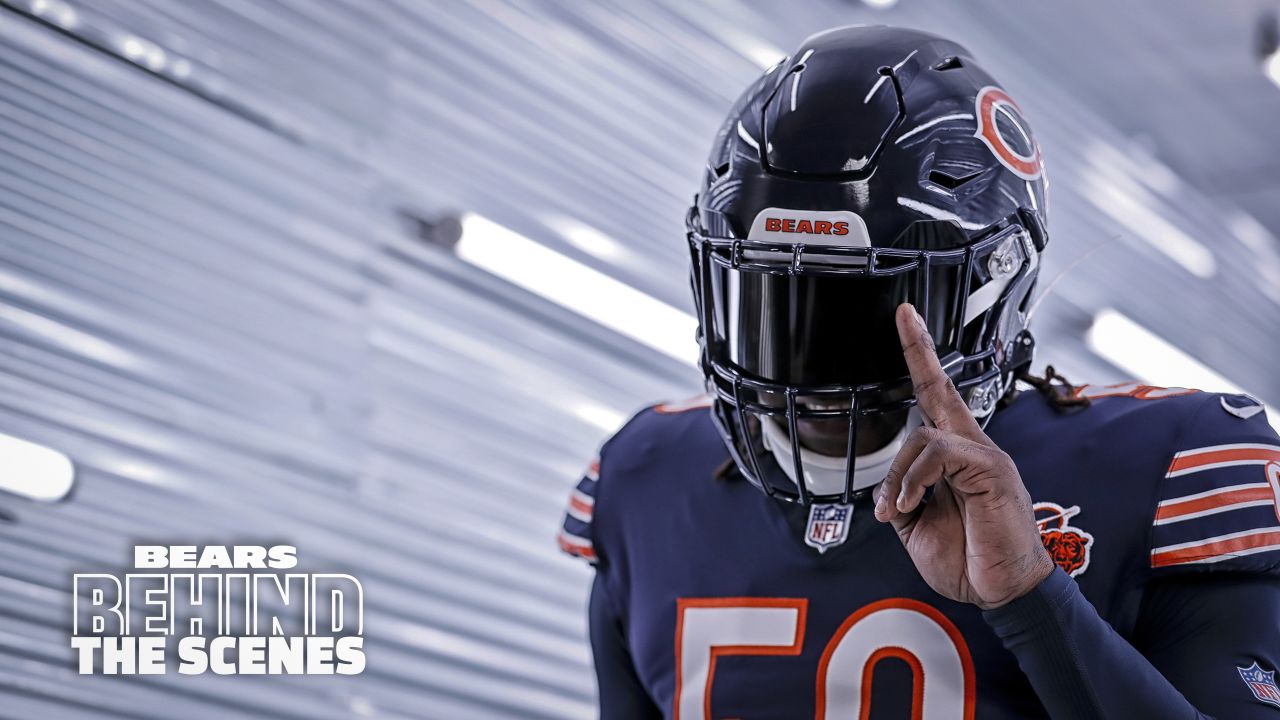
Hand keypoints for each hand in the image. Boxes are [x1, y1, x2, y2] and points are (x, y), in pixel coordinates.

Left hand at [873, 304, 1054, 608]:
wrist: (1001, 591)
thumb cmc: (969, 560)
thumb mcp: (917, 527)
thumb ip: (902, 495)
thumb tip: (887, 485)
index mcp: (955, 458)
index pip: (936, 397)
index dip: (922, 357)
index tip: (907, 320)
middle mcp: (972, 448)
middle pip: (939, 391)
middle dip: (920, 351)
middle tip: (904, 316)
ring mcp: (984, 456)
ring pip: (923, 436)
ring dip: (898, 477)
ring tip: (898, 510)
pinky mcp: (991, 469)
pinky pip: (939, 456)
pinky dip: (914, 481)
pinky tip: (912, 506)